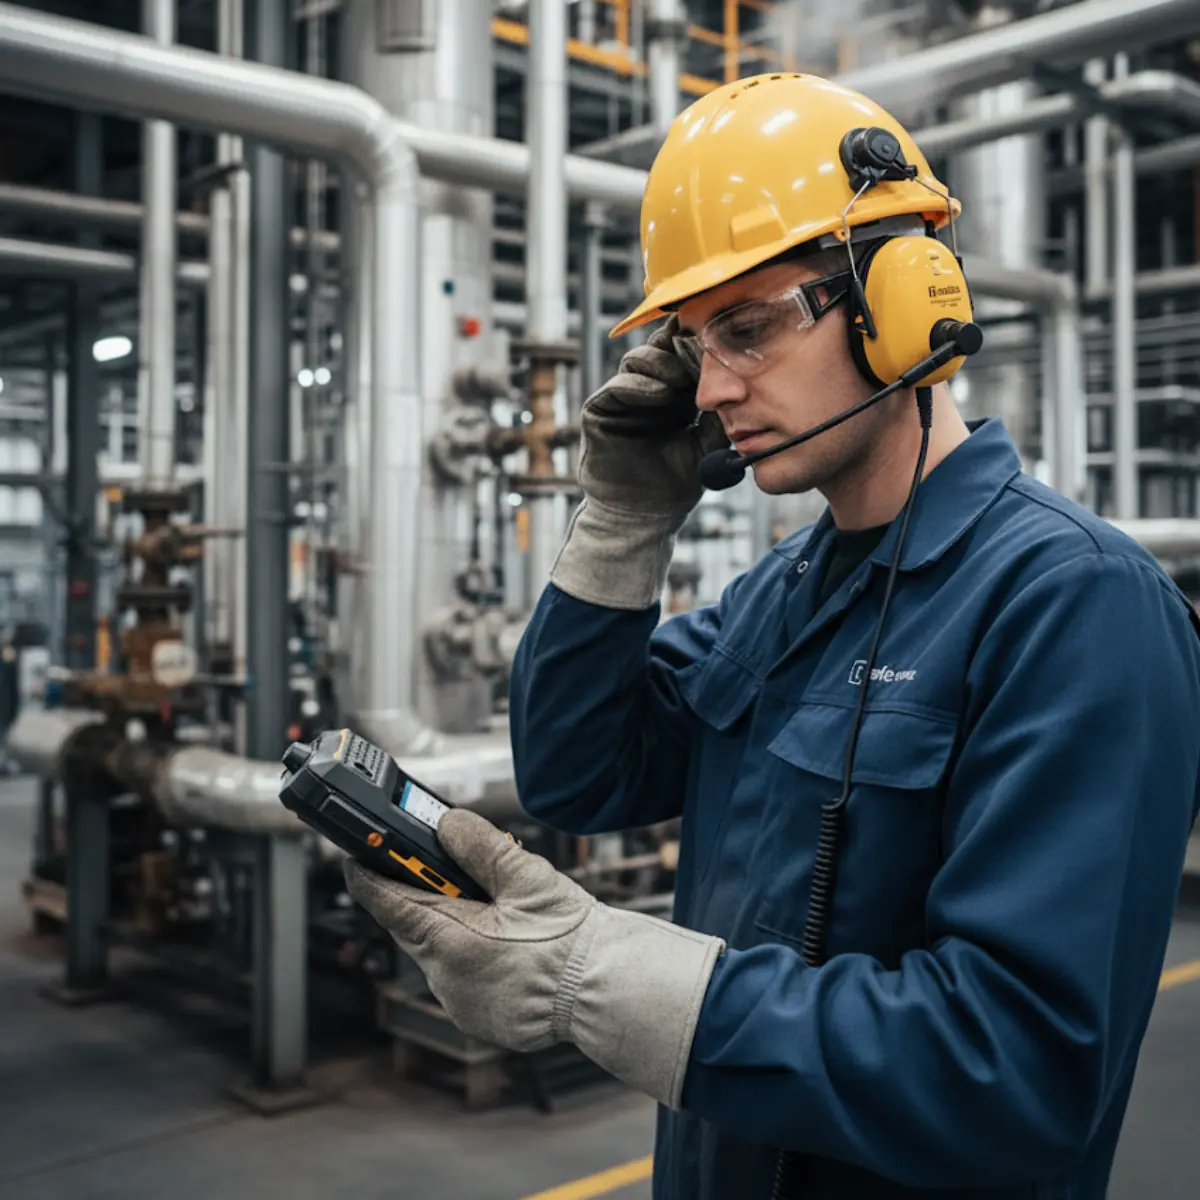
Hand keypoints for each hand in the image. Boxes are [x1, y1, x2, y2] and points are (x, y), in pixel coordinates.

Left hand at [344, 809, 724, 1107]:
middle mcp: (446, 980)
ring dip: (451, 928)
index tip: (357, 854)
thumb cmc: (572, 939)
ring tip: (490, 908)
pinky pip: (460, 979)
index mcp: (449, 942)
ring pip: (438, 953)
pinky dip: (470, 957)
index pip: (388, 902)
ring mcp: (462, 1005)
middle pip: (414, 926)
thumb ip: (480, 847)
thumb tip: (445, 823)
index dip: (369, 874)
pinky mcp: (480, 1020)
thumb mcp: (527, 877)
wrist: (608, 991)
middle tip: (445, 870)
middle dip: (424, 897)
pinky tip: (503, 944)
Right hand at [550, 316, 727, 609]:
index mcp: (676, 394)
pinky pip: (616, 388)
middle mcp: (648, 390)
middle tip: (698, 345)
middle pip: (660, 349)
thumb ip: (722, 416)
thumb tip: (742, 383)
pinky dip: (638, 386)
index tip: (718, 336)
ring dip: (660, 363)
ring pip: (637, 361)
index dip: (698, 345)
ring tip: (679, 376)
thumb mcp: (710, 445)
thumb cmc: (678, 483)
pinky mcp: (600, 411)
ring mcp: (623, 398)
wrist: (646, 516)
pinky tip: (660, 394)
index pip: (684, 356)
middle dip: (679, 345)